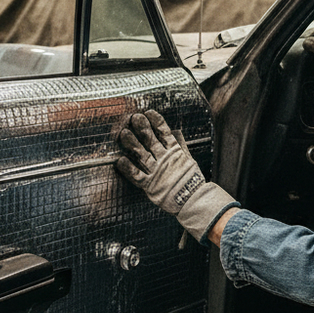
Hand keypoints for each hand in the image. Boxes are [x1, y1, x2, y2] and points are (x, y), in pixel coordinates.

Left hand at [115, 109, 236, 242]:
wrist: (193, 200)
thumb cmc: (191, 180)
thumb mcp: (189, 160)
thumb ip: (181, 145)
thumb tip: (176, 132)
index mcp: (175, 152)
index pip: (164, 133)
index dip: (156, 122)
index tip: (148, 112)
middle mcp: (164, 159)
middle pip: (151, 140)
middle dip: (142, 128)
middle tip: (133, 118)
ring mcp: (156, 171)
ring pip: (142, 155)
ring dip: (132, 144)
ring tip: (123, 133)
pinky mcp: (150, 185)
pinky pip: (136, 175)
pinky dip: (128, 168)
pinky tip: (120, 160)